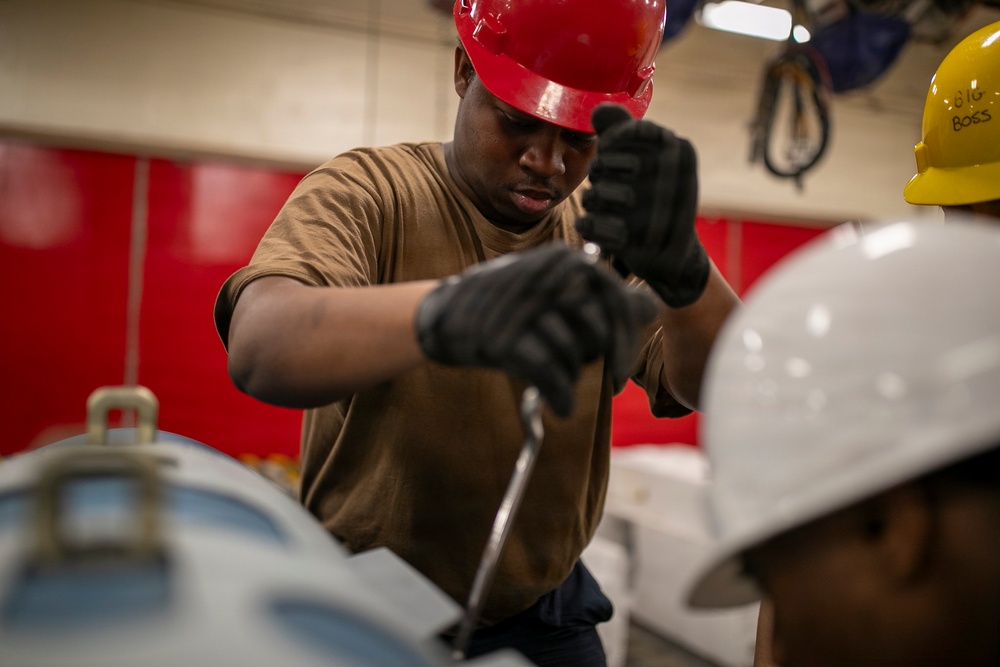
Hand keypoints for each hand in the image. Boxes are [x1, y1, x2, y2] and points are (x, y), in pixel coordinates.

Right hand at [414, 243, 656, 416]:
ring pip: (576, 355)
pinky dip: (561, 397)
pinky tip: (561, 406)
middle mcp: (548, 277)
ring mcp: (525, 307)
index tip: (623, 365)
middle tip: (606, 378)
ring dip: (572, 373)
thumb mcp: (552, 291)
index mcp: (565, 260)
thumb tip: (651, 305)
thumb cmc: (507, 305)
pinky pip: (552, 377)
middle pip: (600, 332)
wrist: (443, 316)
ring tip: (555, 371)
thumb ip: (599, 297)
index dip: (627, 339)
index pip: (618, 300)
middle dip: (605, 361)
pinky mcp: (505, 340)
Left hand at [576, 104, 709, 307]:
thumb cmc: (655, 195)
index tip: (618, 158)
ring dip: (592, 202)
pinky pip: (591, 226)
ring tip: (605, 206)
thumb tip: (598, 109)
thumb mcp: (647, 157)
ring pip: (594, 196)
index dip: (609, 149)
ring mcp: (658, 216)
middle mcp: (674, 180)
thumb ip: (622, 130)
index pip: (619, 136)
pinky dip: (589, 226)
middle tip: (609, 185)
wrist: (675, 254)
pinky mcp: (641, 247)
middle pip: (601, 167)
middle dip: (598, 176)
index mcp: (680, 150)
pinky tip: (600, 226)